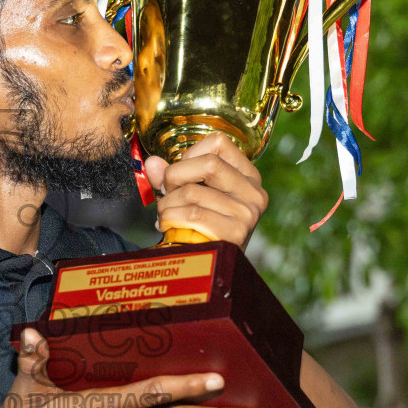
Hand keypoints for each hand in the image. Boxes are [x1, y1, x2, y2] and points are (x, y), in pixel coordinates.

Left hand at [144, 132, 268, 247]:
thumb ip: (171, 176)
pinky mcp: (237, 233)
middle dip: (175, 177)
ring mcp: (248, 213)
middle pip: (208, 163)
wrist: (209, 265)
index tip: (178, 175)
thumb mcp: (190, 195)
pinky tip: (167, 225)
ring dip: (167, 204)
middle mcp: (254, 192)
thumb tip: (152, 163)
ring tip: (165, 214)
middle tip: (166, 193)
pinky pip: (193, 214)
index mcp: (247, 176)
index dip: (189, 154)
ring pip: (194, 192)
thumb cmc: (199, 227)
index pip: (219, 142)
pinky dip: (171, 218)